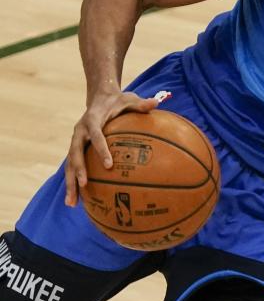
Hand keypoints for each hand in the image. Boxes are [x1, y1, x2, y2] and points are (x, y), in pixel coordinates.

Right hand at [65, 91, 158, 206]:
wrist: (99, 97)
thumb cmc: (118, 100)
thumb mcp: (129, 99)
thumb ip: (141, 104)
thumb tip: (156, 103)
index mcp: (92, 120)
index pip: (96, 136)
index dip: (101, 150)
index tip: (109, 165)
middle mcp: (79, 131)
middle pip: (75, 153)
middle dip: (78, 170)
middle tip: (84, 185)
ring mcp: (76, 141)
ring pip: (70, 164)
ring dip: (70, 182)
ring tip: (72, 203)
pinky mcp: (76, 148)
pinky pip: (73, 166)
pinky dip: (73, 182)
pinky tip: (77, 200)